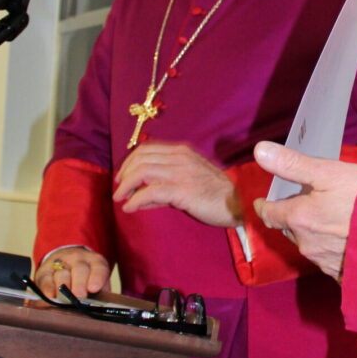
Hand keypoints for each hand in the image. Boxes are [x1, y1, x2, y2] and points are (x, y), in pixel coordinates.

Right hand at [34, 246, 110, 299]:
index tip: (94, 288)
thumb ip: (101, 291)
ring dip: (63, 288)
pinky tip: (50, 297)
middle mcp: (78, 259)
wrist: (65, 261)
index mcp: (94, 261)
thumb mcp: (96, 279)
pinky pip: (46, 279)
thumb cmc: (85, 277)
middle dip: (79, 284)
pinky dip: (47, 289)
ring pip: (62, 274)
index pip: (99, 267)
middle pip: (80, 269)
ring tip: (65, 301)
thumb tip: (101, 306)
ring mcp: (60, 263)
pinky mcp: (44, 271)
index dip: (97, 277)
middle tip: (79, 296)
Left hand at [112, 142, 241, 226]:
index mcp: (182, 151)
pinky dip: (136, 199)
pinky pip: (150, 192)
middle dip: (124, 174)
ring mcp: (181, 172)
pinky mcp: (182, 190)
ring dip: (126, 186)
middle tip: (118, 190)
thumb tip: (139, 197)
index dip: (129, 162)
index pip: (147, 149)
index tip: (122, 177)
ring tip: (120, 198)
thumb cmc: (215, 193)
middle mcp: (180, 157)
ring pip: (142, 172)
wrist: (238, 202)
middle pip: (140, 158)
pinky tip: (130, 207)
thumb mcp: (189, 181)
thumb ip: (165, 185)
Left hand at [252, 142, 356, 280]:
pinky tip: (342, 241)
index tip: (263, 202)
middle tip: (300, 205)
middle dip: (290, 218)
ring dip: (311, 233)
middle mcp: (306, 244)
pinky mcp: (342, 273)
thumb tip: (259, 151)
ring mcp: (324, 261)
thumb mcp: (327, 172)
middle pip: (288, 229)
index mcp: (298, 218)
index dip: (265, 206)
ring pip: (308, 245)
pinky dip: (329, 249)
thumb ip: (291, 164)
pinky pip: (327, 261)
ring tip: (325, 220)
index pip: (268, 214)